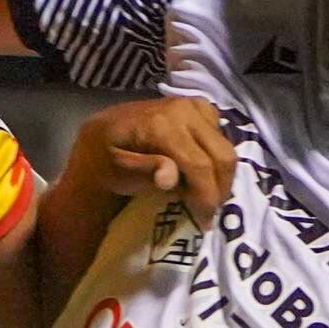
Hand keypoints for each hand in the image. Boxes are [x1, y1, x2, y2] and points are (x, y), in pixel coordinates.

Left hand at [69, 96, 238, 222]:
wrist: (102, 133)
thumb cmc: (107, 158)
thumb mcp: (115, 171)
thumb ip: (144, 172)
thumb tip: (170, 177)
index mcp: (161, 125)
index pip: (199, 165)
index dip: (207, 196)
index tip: (205, 221)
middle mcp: (183, 110)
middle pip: (222, 155)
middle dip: (220, 189)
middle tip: (208, 213)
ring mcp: (194, 105)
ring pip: (226, 148)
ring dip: (220, 176)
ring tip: (204, 197)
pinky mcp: (200, 107)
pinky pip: (222, 137)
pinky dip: (216, 160)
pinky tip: (201, 175)